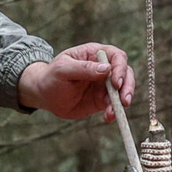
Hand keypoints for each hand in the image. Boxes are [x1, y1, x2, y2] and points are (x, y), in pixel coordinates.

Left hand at [17, 42, 133, 120]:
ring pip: (122, 91)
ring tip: (113, 112)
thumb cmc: (51, 77)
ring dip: (121, 102)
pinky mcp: (101, 100)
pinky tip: (108, 117)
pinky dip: (113, 112)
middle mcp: (103, 68)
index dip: (120, 68)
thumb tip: (106, 68)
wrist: (44, 96)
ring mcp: (103, 85)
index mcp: (94, 54)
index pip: (116, 56)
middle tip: (124, 100)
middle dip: (128, 86)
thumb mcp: (63, 69)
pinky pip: (113, 105)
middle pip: (125, 73)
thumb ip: (84, 68)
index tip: (116, 82)